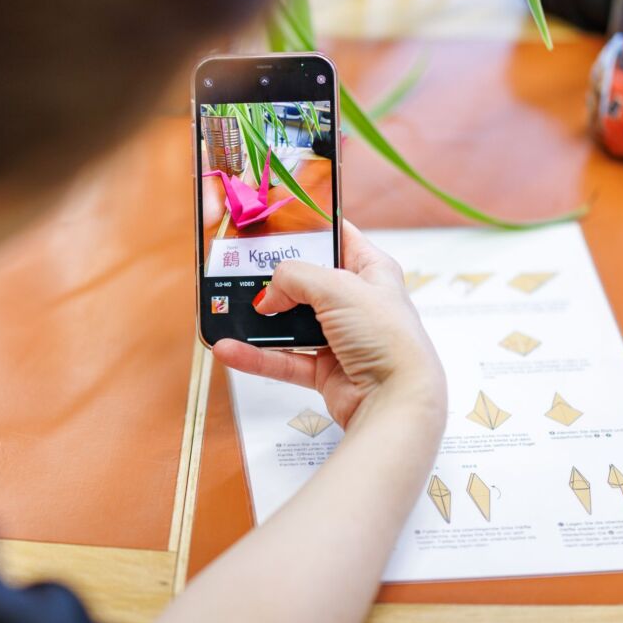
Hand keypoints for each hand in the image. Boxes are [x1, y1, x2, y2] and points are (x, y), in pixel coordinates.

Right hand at [213, 220, 445, 429]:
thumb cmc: (386, 338)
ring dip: (260, 321)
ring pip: (290, 323)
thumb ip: (294, 278)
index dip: (309, 227)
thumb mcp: (338, 288)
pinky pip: (283, 359)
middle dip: (275, 278)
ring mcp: (339, 337)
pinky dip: (257, 356)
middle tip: (240, 267)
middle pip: (307, 281)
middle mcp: (356, 302)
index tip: (274, 221)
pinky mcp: (324, 370)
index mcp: (371, 271)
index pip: (339, 237)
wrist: (395, 401)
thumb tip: (267, 295)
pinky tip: (230, 349)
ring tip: (227, 310)